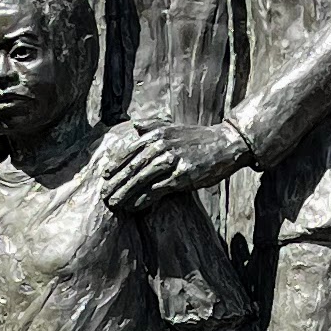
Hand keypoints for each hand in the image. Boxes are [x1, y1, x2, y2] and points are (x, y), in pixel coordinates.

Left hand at [99, 117, 247, 210]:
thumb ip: (154, 127)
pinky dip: (143, 199)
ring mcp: (172, 160)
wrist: (226, 144)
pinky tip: (134, 206)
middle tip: (104, 195)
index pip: (130, 150)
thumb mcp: (175, 128)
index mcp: (158, 134)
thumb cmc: (199, 139)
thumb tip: (135, 124)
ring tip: (114, 204)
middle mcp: (163, 145)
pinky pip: (157, 189)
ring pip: (142, 179)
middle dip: (117, 182)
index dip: (116, 164)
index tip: (105, 176)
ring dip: (126, 193)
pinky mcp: (182, 175)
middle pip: (133, 166)